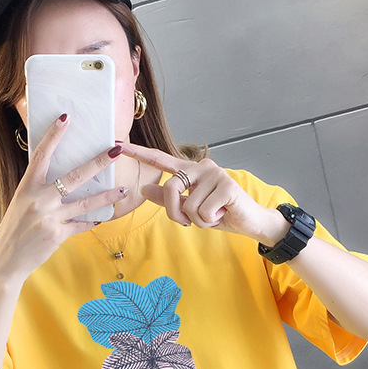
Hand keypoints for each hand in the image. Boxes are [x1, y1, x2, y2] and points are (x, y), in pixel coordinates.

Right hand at [0, 115, 126, 280]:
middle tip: (115, 151)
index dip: (54, 136)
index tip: (65, 119)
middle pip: (74, 177)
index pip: (41, 156)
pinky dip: (91, 221)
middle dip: (97, 163)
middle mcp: (39, 200)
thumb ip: (38, 191)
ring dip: (106, 196)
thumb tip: (58, 179)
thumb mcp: (20, 204)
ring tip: (122, 189)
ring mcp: (49, 218)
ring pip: (84, 203)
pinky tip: (101, 218)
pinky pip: (80, 225)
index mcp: (27, 188)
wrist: (6, 260)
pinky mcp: (57, 235)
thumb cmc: (13, 230)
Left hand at [117, 142, 287, 243]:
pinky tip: (223, 213)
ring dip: (198, 220)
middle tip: (189, 221)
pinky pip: (203, 212)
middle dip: (176, 213)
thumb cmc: (220, 213)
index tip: (118, 147)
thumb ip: (168, 199)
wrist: (248, 222)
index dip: (140, 154)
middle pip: (170, 189)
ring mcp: (215, 174)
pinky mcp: (227, 185)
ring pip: (189, 206)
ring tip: (214, 214)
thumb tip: (144, 189)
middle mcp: (202, 166)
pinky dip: (210, 221)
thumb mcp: (190, 209)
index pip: (161, 160)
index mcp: (191, 170)